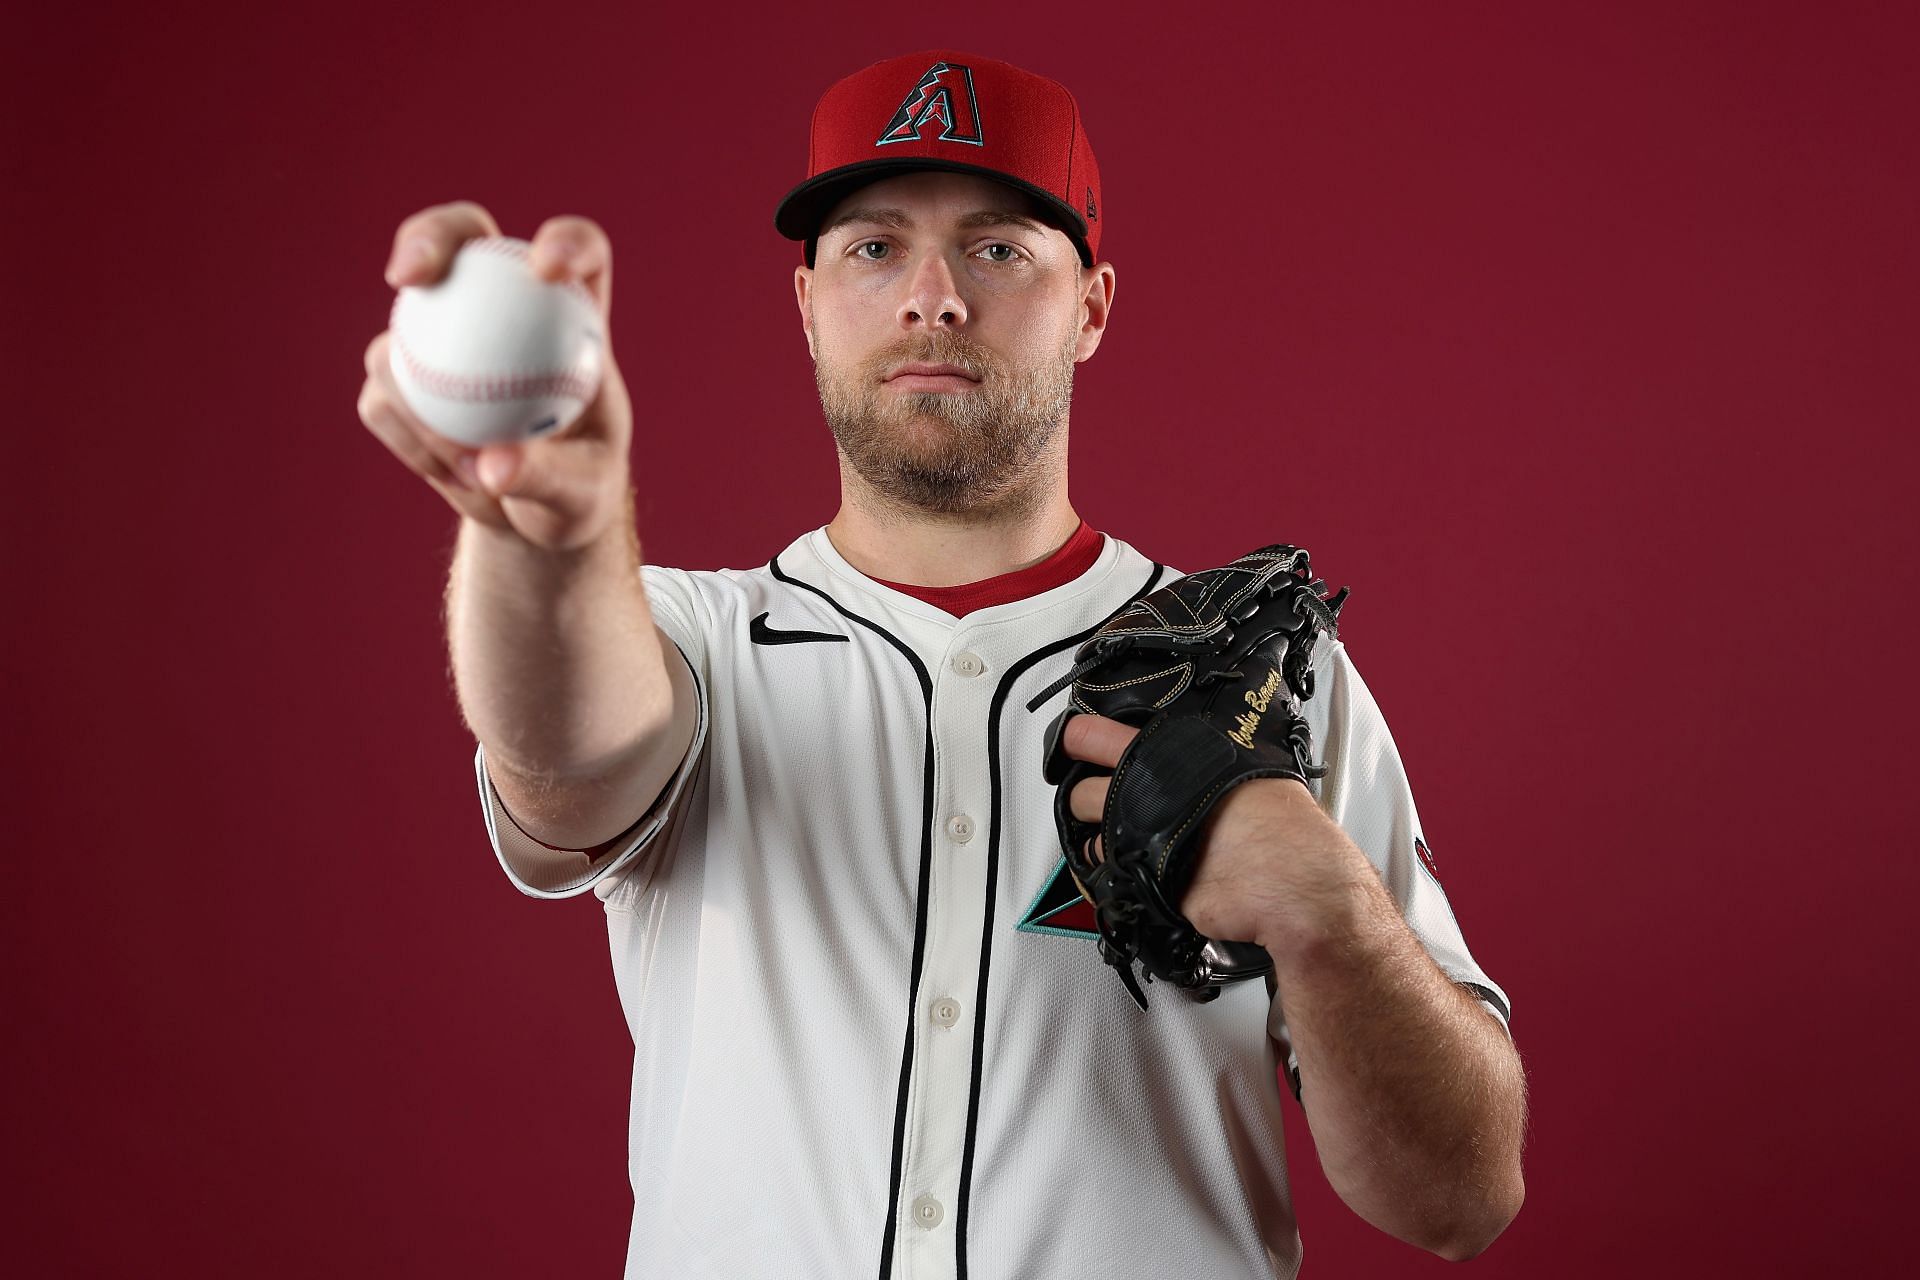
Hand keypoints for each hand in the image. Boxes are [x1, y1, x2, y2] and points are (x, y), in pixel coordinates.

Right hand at [357, 200, 633, 550]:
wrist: (536, 514)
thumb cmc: (580, 489)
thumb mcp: (581, 492)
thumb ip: (547, 476)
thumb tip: (493, 467)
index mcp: (573, 310)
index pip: (579, 250)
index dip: (566, 242)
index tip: (547, 271)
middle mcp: (504, 302)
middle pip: (461, 235)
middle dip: (429, 235)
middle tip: (409, 276)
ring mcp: (443, 332)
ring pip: (400, 330)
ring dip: (420, 407)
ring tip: (474, 472)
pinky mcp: (400, 377)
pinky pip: (383, 399)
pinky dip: (413, 443)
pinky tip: (453, 477)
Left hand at [1057, 712, 1365, 954]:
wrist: (1298, 884)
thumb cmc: (1289, 831)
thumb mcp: (1253, 771)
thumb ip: (1212, 767)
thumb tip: (1202, 766)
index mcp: (1176, 755)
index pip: (1101, 735)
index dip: (1081, 737)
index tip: (1072, 739)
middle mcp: (1151, 793)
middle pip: (1084, 790)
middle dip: (1084, 796)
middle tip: (1094, 799)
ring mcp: (1143, 838)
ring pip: (1092, 833)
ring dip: (1098, 838)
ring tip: (1119, 840)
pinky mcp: (1145, 879)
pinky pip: (1113, 875)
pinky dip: (1118, 874)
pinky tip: (1137, 870)